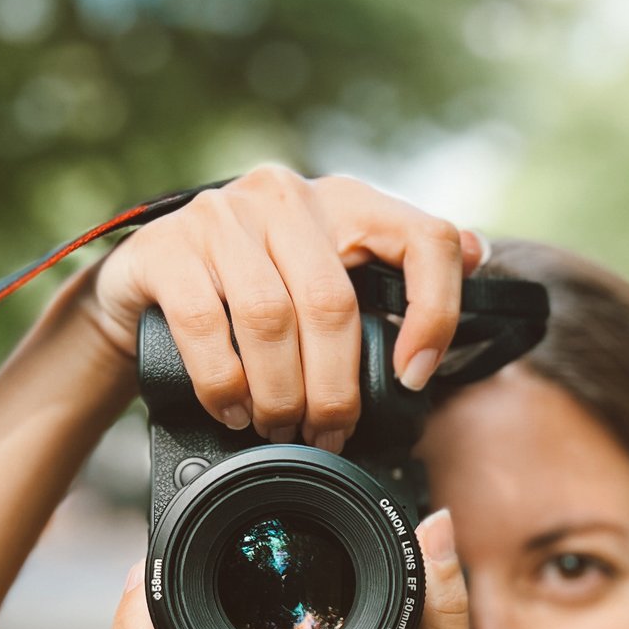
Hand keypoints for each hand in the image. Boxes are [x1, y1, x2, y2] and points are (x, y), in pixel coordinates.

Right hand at [77, 165, 487, 449]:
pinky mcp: (167, 248)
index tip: (414, 376)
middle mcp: (286, 196)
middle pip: (334, 303)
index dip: (435, 312)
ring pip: (270, 318)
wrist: (146, 287)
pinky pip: (204, 326)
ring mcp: (221, 216)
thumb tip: (482, 253)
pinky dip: (225, 383)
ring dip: (281, 393)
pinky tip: (235, 410)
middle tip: (328, 432)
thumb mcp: (328, 275)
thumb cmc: (251, 289)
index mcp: (346, 202)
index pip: (425, 237)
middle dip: (335, 388)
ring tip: (281, 429)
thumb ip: (396, 272)